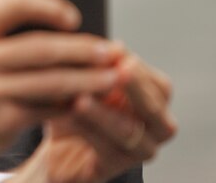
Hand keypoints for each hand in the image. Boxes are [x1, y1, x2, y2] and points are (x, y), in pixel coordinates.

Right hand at [0, 0, 125, 172]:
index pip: (12, 3)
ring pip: (50, 81)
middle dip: (83, 48)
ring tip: (112, 77)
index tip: (71, 17)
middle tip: (111, 49)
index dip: (48, 6)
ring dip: (88, 79)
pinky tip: (85, 102)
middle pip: (40, 46)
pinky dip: (68, 106)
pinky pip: (44, 110)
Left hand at [39, 52, 176, 182]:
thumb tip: (115, 47)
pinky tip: (70, 115)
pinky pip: (105, 149)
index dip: (139, 69)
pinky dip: (87, 129)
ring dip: (104, 112)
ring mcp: (139, 152)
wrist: (56, 147)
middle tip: (118, 69)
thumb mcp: (85, 80)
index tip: (117, 50)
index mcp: (154, 104)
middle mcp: (154, 130)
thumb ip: (100, 65)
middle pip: (153, 109)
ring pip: (128, 131)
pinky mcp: (114, 169)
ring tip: (82, 99)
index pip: (159, 85)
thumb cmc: (76, 108)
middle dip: (135, 88)